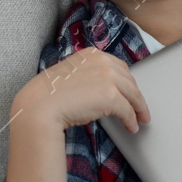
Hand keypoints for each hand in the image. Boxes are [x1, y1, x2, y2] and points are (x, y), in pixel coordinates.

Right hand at [13, 48, 150, 135]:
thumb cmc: (50, 94)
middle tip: (140, 107)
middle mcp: (103, 62)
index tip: (131, 91)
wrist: (39, 105)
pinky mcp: (111, 97)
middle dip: (136, 95)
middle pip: (129, 80)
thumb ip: (89, 74)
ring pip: (133, 95)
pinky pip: (128, 110)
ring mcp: (108, 78)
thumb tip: (104, 87)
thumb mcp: (71, 73)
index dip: (127, 82)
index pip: (119, 67)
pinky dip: (132, 120)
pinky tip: (132, 127)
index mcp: (93, 54)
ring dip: (139, 109)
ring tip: (141, 119)